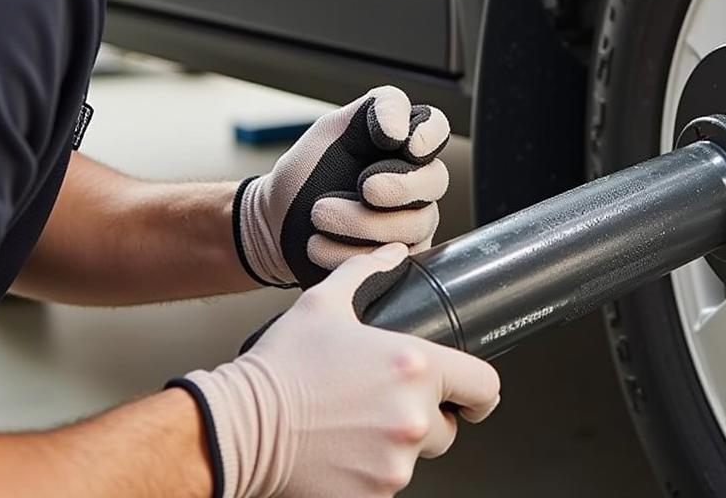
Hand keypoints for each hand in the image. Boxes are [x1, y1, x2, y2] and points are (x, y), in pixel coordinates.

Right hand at [175, 244, 500, 497]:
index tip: (469, 395)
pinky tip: (344, 447)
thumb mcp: (325, 302)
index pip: (484, 387)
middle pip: (449, 427)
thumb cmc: (282, 366)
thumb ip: (367, 272)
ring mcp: (394, 464)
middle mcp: (412, 418)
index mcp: (415, 367)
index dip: (479, 391)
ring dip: (398, 444)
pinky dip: (373, 470)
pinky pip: (388, 483)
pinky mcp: (372, 497)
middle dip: (428, 416)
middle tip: (388, 402)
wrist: (241, 426)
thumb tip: (393, 253)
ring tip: (358, 422)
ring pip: (417, 457)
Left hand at [234, 86, 449, 287]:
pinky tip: (320, 244)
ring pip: (415, 225)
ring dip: (363, 222)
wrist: (274, 224)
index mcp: (401, 141)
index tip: (409, 145)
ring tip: (320, 215)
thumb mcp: (332, 128)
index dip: (431, 135)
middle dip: (401, 187)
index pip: (436, 128)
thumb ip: (372, 110)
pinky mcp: (397, 261)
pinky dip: (351, 253)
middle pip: (435, 180)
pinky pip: (394, 261)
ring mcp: (411, 223)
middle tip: (365, 187)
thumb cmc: (308, 172)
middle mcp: (415, 181)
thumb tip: (401, 129)